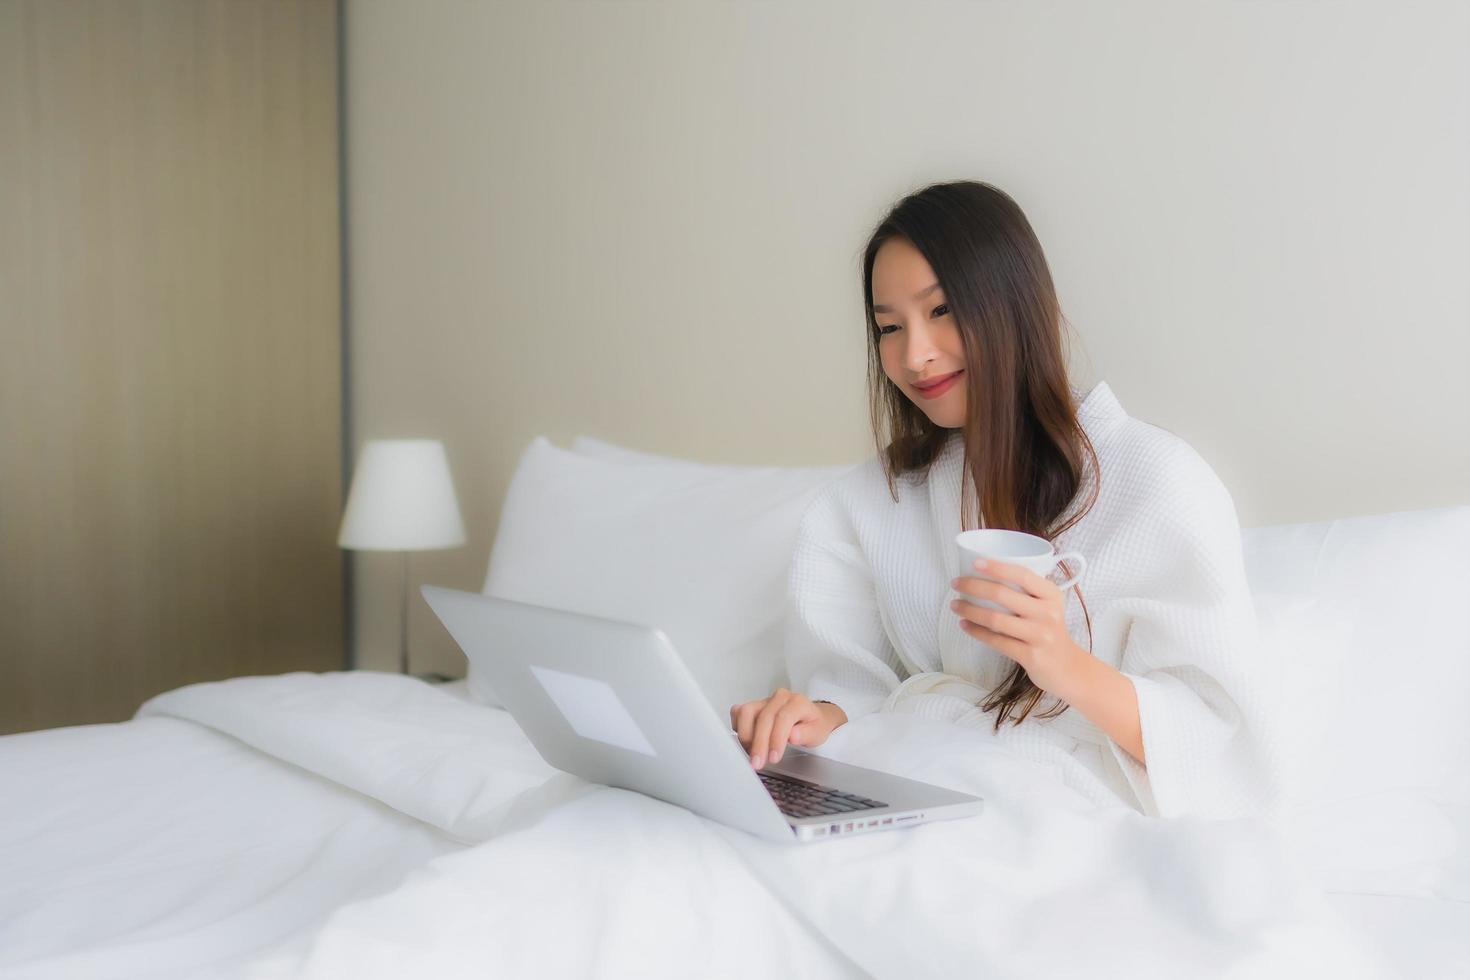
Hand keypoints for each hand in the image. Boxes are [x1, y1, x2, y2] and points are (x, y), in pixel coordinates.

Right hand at [729, 688, 842, 769]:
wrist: (811, 717)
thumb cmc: (813, 725)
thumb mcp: (818, 733)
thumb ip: (806, 734)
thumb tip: (793, 736)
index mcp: (797, 702)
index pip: (783, 717)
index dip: (776, 738)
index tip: (773, 757)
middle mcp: (779, 698)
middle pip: (763, 717)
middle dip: (759, 743)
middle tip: (758, 762)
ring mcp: (764, 700)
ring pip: (746, 712)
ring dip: (746, 736)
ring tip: (752, 753)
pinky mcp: (754, 705)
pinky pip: (738, 712)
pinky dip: (739, 727)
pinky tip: (747, 741)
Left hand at [949, 558, 1087, 697]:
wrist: (1069, 668)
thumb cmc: (1050, 631)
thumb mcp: (1048, 606)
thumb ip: (1027, 592)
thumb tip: (987, 575)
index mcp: (1052, 595)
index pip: (1022, 574)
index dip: (997, 567)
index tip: (975, 562)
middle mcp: (1047, 613)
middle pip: (1003, 595)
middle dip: (973, 586)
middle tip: (955, 583)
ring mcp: (1039, 635)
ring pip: (995, 619)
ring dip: (970, 610)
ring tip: (955, 605)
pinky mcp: (1030, 656)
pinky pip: (996, 641)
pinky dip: (976, 632)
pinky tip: (964, 625)